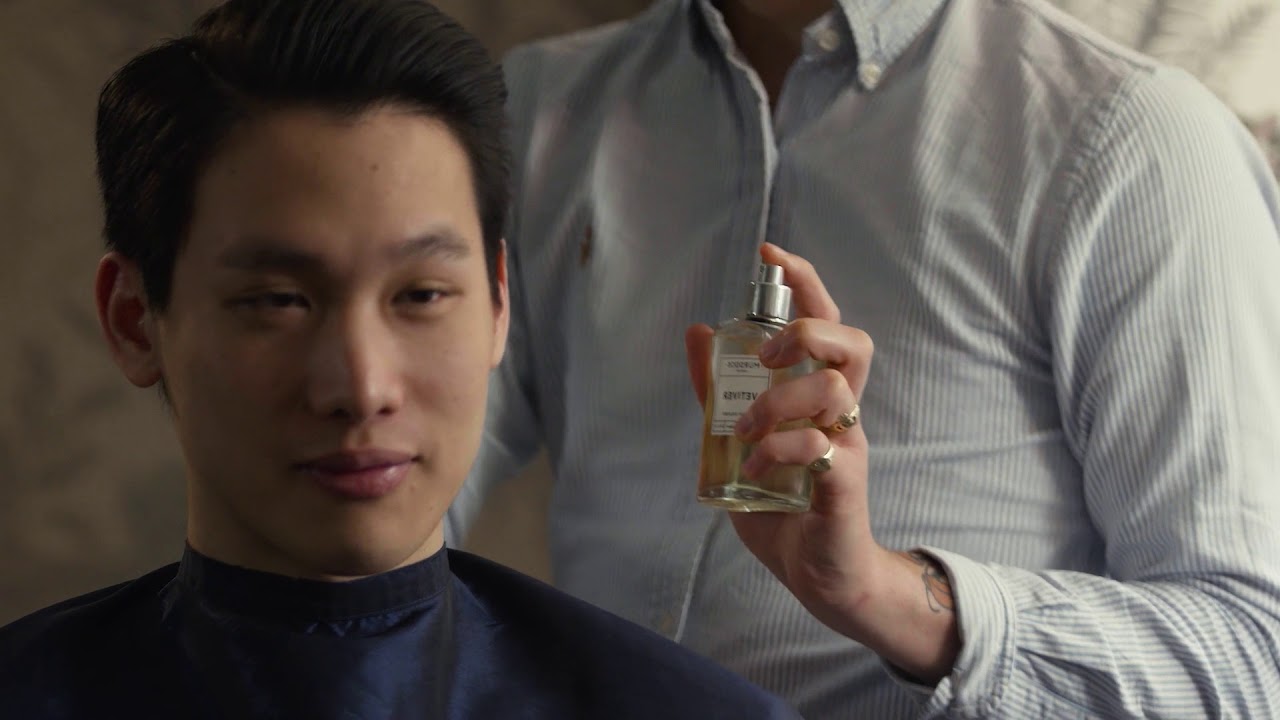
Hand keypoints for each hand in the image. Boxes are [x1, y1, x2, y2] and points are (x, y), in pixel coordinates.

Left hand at [686, 243, 958, 680]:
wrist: (820, 577)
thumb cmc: (785, 505)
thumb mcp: (740, 439)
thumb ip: (718, 392)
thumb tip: (697, 331)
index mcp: (818, 396)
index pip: (826, 322)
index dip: (805, 283)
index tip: (769, 252)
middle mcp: (842, 414)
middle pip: (853, 344)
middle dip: (809, 331)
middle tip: (767, 354)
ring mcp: (848, 448)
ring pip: (835, 392)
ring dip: (779, 401)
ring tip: (744, 430)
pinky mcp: (844, 486)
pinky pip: (823, 451)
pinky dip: (780, 450)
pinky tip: (752, 468)